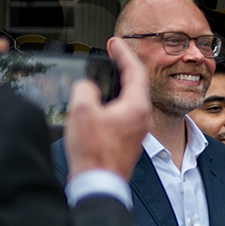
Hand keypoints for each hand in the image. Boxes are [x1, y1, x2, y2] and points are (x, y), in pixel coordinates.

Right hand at [63, 37, 151, 183]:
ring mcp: (137, 130)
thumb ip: (85, 90)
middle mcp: (142, 117)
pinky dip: (116, 101)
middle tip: (113, 55)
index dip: (124, 53)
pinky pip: (125, 112)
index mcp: (136, 107)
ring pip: (131, 99)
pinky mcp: (128, 140)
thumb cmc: (95, 153)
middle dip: (124, 67)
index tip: (116, 43)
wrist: (100, 183)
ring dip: (120, 84)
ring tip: (107, 75)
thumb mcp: (82, 111)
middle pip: (137, 84)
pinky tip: (103, 102)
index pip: (136, 71)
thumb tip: (88, 88)